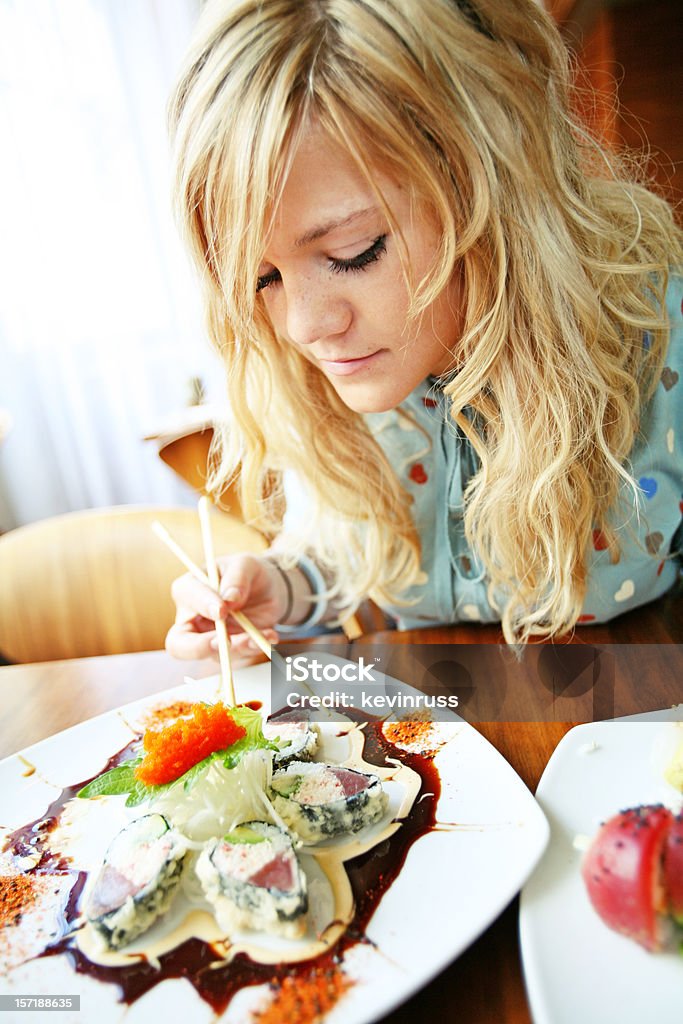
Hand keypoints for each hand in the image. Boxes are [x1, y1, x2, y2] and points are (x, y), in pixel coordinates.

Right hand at [165, 554, 287, 661]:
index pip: (186, 598)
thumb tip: (229, 599)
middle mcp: (192, 618)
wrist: (268, 589)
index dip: (202, 605)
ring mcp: (208, 637)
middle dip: (199, 647)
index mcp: (188, 589)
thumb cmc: (248, 572)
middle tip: (225, 642)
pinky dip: (254, 647)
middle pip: (178, 644)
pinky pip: (238, 654)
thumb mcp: (246, 564)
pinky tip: (270, 635)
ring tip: (264, 634)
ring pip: (214, 653)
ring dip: (240, 646)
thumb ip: (237, 578)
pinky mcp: (228, 649)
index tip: (222, 609)